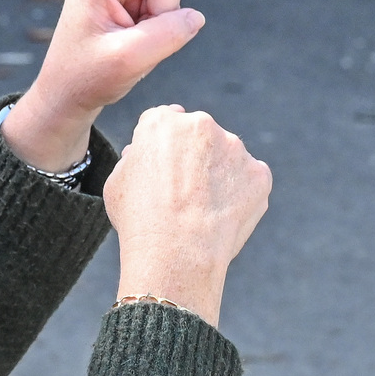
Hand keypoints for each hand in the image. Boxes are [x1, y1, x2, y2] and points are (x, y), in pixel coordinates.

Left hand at [0, 0, 201, 171]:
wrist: (68, 98)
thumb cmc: (85, 76)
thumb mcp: (127, 60)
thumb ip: (167, 36)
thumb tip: (194, 16)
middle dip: (163, 11)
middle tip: (131, 43)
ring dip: (161, 23)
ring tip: (129, 44)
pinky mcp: (136, 3)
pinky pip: (170, 9)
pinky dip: (161, 29)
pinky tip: (134, 43)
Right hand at [104, 105, 271, 327]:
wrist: (176, 254)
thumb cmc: (139, 221)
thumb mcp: (116, 182)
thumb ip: (133, 158)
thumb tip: (139, 153)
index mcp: (162, 122)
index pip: (165, 121)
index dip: (165, 147)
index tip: (166, 169)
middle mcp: (200, 124)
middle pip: (199, 135)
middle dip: (194, 157)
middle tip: (185, 194)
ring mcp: (234, 147)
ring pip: (227, 156)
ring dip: (219, 173)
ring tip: (204, 211)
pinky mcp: (258, 173)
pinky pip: (250, 179)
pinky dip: (242, 194)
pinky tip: (224, 216)